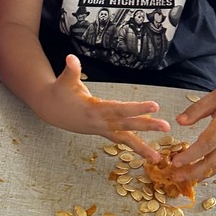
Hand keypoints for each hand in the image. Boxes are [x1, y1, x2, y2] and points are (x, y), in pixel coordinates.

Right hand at [47, 55, 170, 157]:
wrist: (49, 109)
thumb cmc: (59, 91)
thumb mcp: (65, 80)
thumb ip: (71, 69)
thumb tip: (71, 57)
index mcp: (94, 109)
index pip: (119, 109)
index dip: (136, 108)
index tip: (155, 106)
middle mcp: (99, 122)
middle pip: (126, 125)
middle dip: (146, 126)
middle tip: (166, 126)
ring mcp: (101, 129)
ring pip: (124, 139)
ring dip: (141, 148)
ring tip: (157, 158)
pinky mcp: (101, 132)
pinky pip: (120, 140)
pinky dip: (133, 147)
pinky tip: (147, 154)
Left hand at [167, 74, 215, 181]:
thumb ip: (197, 109)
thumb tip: (179, 121)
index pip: (205, 145)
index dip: (190, 156)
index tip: (175, 162)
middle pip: (212, 161)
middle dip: (193, 172)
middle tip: (176, 176)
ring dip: (202, 174)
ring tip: (185, 179)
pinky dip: (214, 170)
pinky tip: (202, 173)